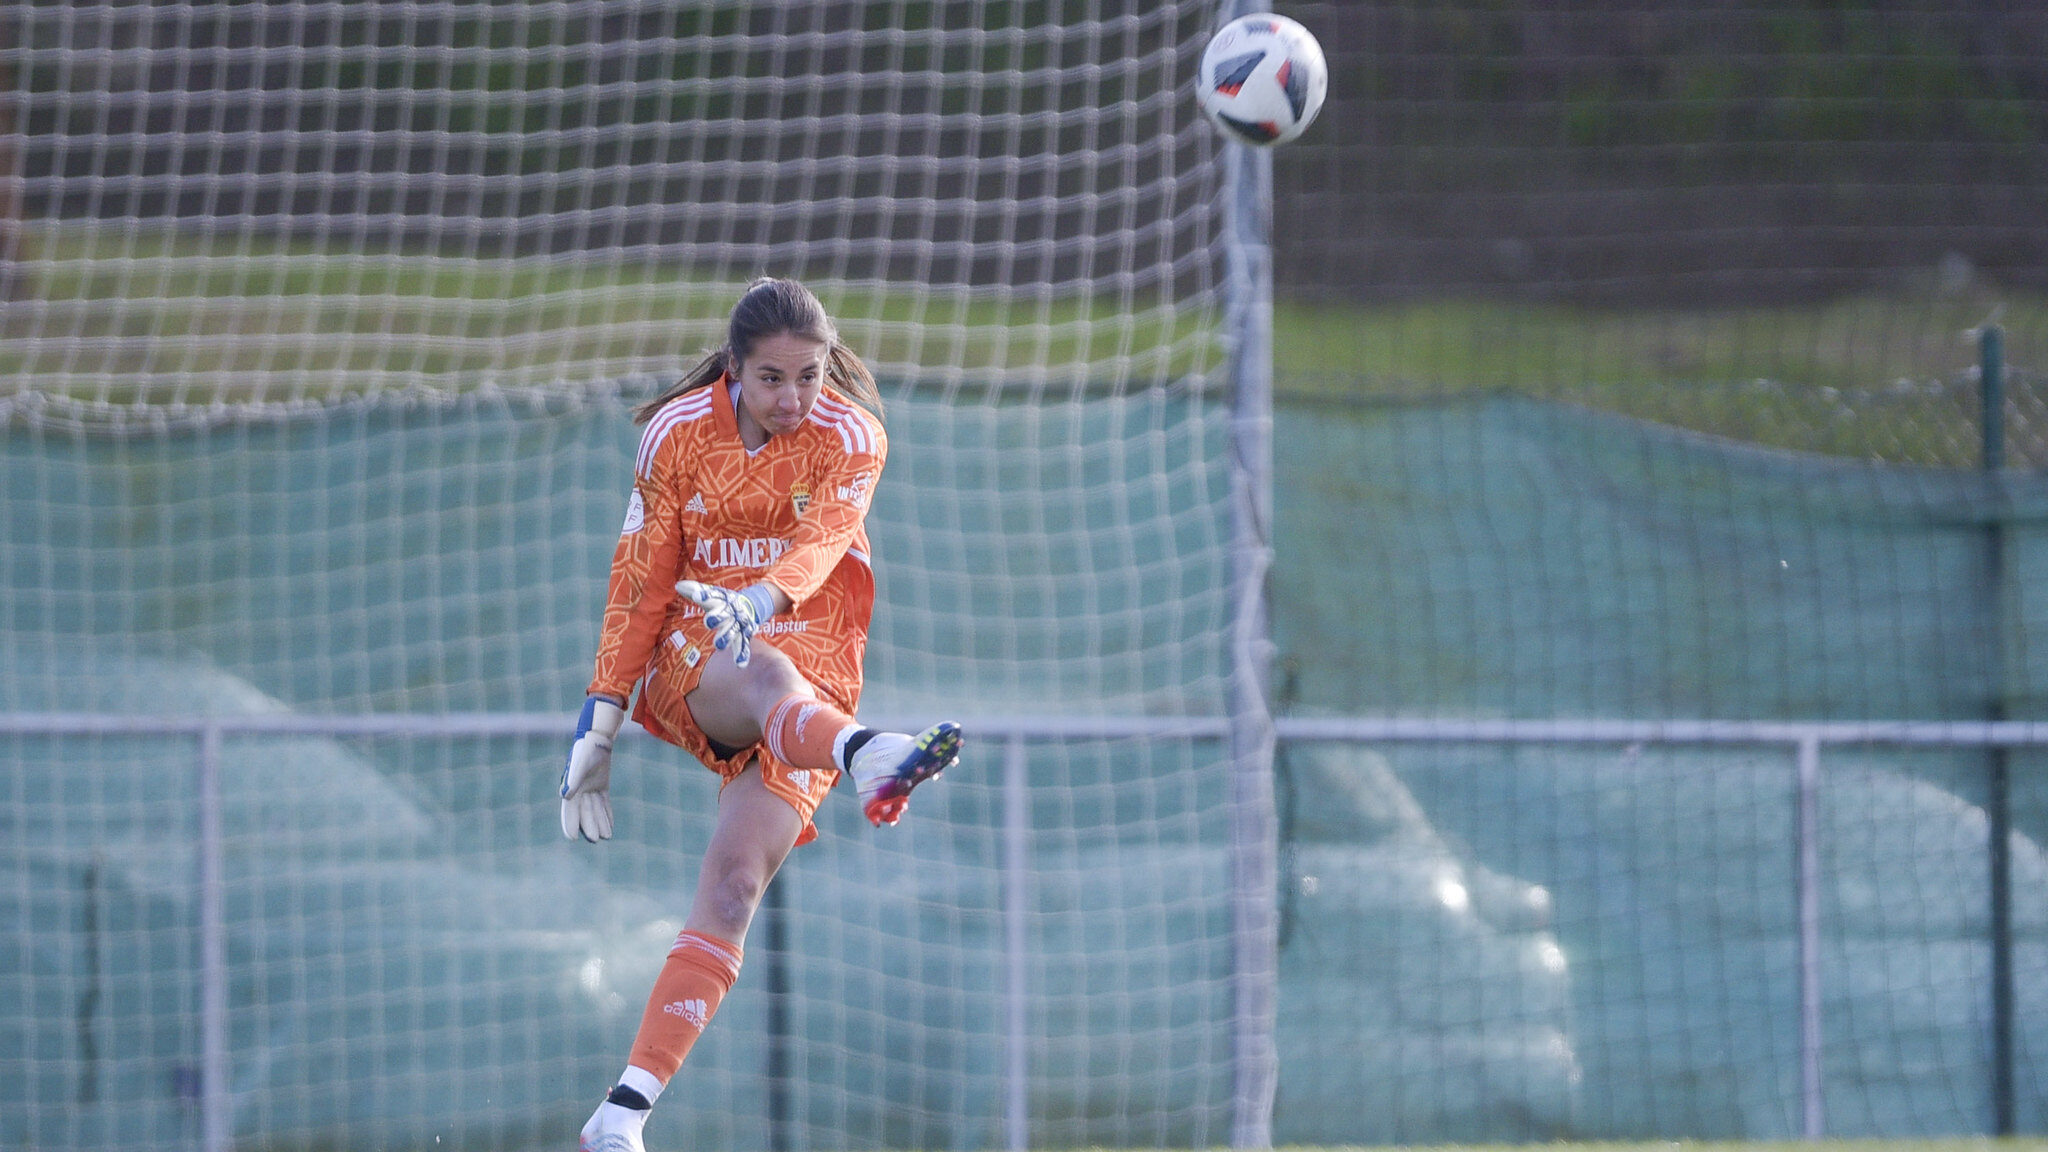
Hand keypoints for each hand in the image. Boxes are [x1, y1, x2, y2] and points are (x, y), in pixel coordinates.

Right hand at [560, 696, 624, 841]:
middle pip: (584, 812)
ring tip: (606, 837)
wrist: (597, 738)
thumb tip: (565, 796)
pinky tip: (610, 825)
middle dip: (588, 826)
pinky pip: (603, 803)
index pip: (569, 810)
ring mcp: (590, 788)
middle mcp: (579, 790)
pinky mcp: (601, 785)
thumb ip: (573, 780)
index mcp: (571, 787)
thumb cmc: (587, 750)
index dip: (570, 824)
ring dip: (599, 822)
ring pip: (595, 810)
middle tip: (594, 840)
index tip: (571, 838)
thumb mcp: (580, 765)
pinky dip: (606, 813)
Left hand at [675, 581, 776, 667]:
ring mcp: (738, 624)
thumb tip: (677, 585)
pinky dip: (743, 654)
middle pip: (724, 614)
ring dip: (726, 637)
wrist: (749, 606)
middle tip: (708, 622)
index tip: (696, 596)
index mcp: (721, 599)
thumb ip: (694, 590)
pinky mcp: (744, 636)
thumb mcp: (711, 594)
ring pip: (732, 631)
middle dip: (717, 618)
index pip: (713, 595)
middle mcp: (730, 611)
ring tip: (719, 645)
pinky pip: (744, 645)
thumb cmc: (722, 602)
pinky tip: (740, 664)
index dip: (704, 595)